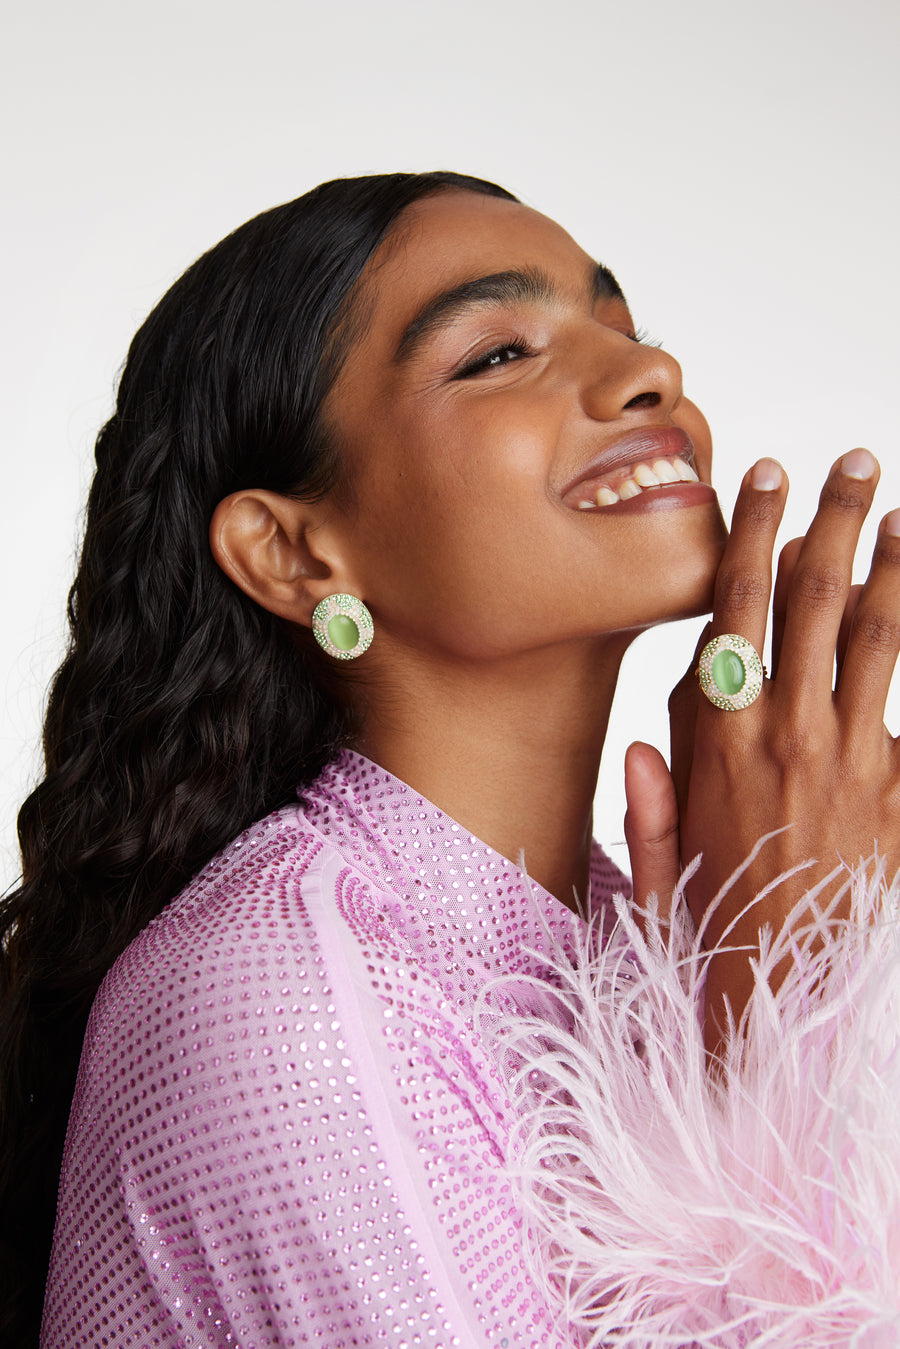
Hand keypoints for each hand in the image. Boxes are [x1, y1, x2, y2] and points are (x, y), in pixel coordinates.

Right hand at [677, 449, 899, 1044]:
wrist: (785, 1002)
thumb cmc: (718, 928)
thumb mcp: (660, 862)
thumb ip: (651, 800)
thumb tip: (646, 742)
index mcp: (715, 740)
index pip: (734, 609)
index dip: (753, 536)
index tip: (767, 481)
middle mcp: (781, 734)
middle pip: (811, 600)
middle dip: (833, 520)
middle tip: (854, 463)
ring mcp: (847, 760)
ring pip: (875, 634)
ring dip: (892, 563)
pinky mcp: (898, 792)